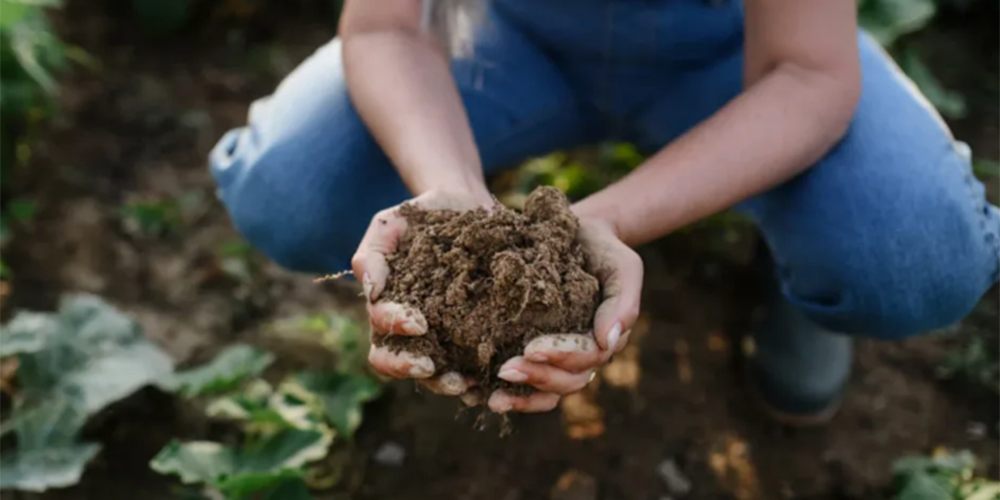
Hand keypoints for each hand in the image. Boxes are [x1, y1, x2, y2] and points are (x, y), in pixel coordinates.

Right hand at [351, 189, 491, 395]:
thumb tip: (371, 292)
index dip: (394, 331)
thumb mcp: (389, 225)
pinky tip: (492, 380)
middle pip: (398, 363)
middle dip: (411, 369)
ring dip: (445, 382)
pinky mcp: (473, 333)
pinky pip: (471, 364)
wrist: (464, 204)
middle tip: (431, 368)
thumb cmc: (420, 216)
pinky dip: (479, 377)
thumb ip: (372, 256)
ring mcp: (442, 335)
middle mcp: (411, 329)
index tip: (417, 323)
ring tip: (466, 383)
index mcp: (387, 307)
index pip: (380, 330)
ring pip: (434, 373)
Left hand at [486, 218, 643, 412]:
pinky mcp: (531, 350)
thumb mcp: (623, 267)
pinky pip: (524, 382)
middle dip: (536, 378)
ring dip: (520, 397)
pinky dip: (505, 391)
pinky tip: (477, 394)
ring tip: (491, 398)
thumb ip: (623, 303)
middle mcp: (581, 355)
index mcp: (603, 339)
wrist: (579, 234)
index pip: (587, 358)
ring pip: (546, 392)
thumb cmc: (603, 250)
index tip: (531, 348)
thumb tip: (607, 342)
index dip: (561, 357)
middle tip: (504, 370)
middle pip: (565, 382)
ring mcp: (557, 357)